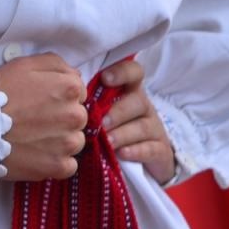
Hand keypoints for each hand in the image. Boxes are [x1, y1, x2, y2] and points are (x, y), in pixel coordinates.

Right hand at [0, 52, 86, 180]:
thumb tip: (75, 75)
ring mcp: (69, 143)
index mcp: (70, 89)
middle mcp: (76, 115)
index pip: (78, 91)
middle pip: (77, 116)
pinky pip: (68, 165)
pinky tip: (37, 154)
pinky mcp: (59, 166)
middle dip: (62, 117)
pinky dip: (55, 161)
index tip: (42, 99)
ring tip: (34, 138)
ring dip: (60, 140)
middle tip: (36, 119)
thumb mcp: (24, 64)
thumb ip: (55, 64)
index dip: (59, 94)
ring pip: (75, 141)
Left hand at [98, 59, 175, 185]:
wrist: (144, 156)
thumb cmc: (112, 127)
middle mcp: (143, 106)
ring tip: (108, 141)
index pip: (134, 72)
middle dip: (117, 112)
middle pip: (137, 101)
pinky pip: (151, 148)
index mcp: (129, 91)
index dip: (122, 72)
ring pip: (142, 126)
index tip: (105, 78)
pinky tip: (122, 154)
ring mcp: (154, 128)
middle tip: (101, 123)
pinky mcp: (160, 150)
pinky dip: (136, 151)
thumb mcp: (103, 111)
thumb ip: (91, 101)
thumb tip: (67, 96)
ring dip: (123, 133)